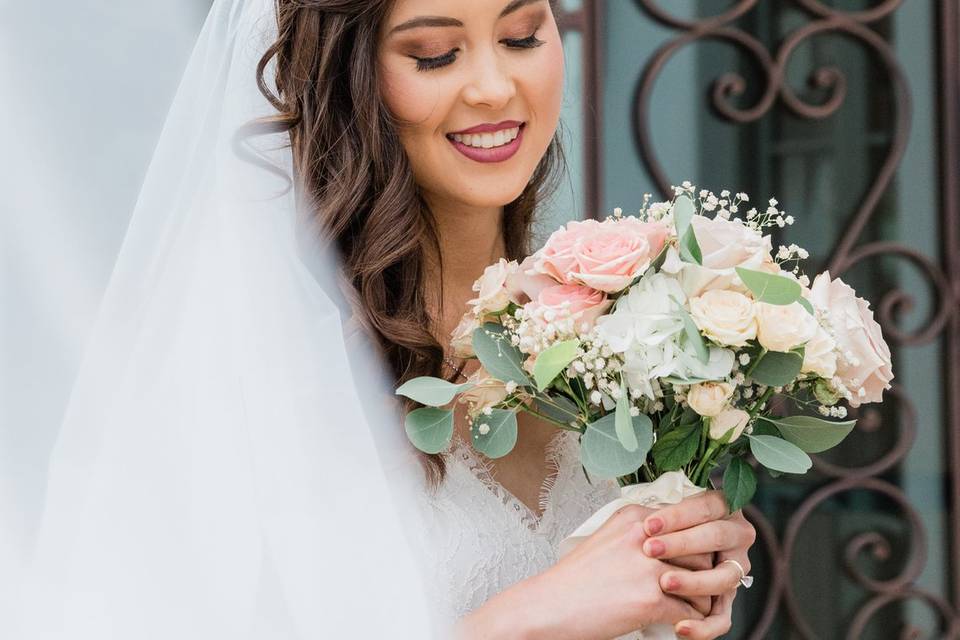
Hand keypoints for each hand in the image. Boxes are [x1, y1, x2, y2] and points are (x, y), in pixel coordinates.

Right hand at [456, 504, 703, 639]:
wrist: (549, 605)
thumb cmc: (577, 578)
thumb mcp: (610, 538)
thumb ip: (643, 533)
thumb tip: (676, 540)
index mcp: (636, 517)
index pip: (689, 522)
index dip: (698, 542)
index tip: (701, 555)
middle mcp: (645, 536)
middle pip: (701, 549)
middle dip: (705, 570)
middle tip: (702, 584)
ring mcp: (648, 568)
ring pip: (703, 580)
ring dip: (703, 595)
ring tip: (694, 604)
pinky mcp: (650, 599)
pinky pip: (692, 610)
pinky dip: (692, 620)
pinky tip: (682, 621)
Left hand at [641, 492, 755, 638]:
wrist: (640, 568)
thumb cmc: (647, 538)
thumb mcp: (654, 520)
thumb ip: (659, 518)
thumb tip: (645, 522)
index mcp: (721, 508)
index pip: (706, 506)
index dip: (678, 515)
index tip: (648, 525)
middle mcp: (735, 537)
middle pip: (716, 536)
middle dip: (682, 543)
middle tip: (650, 550)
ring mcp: (734, 569)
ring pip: (724, 577)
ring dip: (695, 581)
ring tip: (664, 583)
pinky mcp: (726, 601)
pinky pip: (722, 617)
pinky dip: (703, 626)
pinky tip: (680, 627)